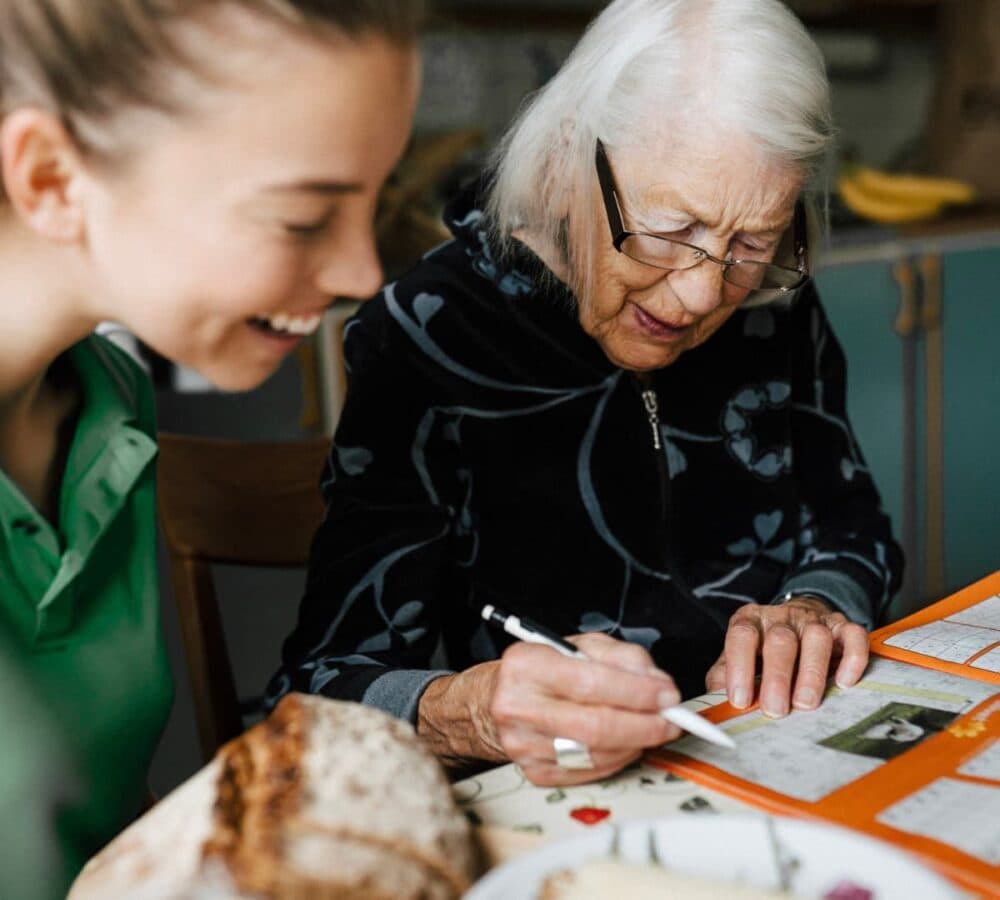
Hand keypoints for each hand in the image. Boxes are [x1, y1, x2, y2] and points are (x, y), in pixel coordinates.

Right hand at [417, 633, 681, 785]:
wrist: (490, 703)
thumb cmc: (538, 671)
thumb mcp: (575, 645)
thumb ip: (620, 656)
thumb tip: (657, 682)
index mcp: (527, 665)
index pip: (591, 681)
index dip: (637, 691)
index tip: (667, 694)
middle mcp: (519, 706)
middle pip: (595, 725)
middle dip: (644, 724)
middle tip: (671, 720)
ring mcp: (523, 745)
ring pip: (596, 753)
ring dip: (636, 743)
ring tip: (652, 729)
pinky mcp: (533, 773)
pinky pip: (589, 772)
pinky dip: (617, 760)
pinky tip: (626, 744)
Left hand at [704, 597, 867, 717]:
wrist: (798, 615)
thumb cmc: (763, 647)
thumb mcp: (738, 656)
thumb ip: (724, 676)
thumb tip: (716, 703)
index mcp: (751, 620)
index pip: (741, 636)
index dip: (739, 667)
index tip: (741, 700)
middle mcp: (782, 617)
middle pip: (780, 639)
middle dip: (777, 677)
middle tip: (775, 710)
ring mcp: (814, 620)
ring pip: (817, 637)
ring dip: (812, 672)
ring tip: (806, 703)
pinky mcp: (842, 626)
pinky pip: (853, 635)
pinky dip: (852, 659)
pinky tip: (844, 682)